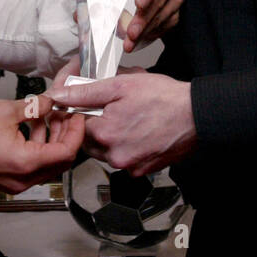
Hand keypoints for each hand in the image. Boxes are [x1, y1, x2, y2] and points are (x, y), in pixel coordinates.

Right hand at [0, 94, 84, 194]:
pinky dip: (38, 147)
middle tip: (64, 113)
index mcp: (27, 162)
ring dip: (52, 139)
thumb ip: (34, 107)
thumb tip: (49, 102)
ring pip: (47, 163)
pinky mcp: (8, 180)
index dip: (76, 131)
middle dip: (66, 134)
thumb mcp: (6, 111)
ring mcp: (16, 182)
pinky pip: (32, 165)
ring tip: (47, 115)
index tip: (77, 115)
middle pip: (60, 160)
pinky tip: (32, 127)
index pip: (67, 151)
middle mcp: (25, 178)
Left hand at [49, 73, 195, 176]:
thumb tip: (59, 96)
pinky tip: (137, 132)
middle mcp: (114, 155)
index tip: (90, 104)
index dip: (81, 111)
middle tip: (110, 109)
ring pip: (105, 152)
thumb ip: (86, 92)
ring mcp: (129, 166)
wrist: (197, 116)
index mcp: (105, 133)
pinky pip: (123, 160)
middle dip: (94, 125)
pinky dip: (125, 147)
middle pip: (89, 141)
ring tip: (126, 119)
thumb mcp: (121, 84)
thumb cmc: (163, 97)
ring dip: (109, 137)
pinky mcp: (142, 171)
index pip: (76, 125)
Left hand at [122, 0, 183, 52]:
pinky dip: (154, 32)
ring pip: (165, 12)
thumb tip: (82, 7)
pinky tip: (141, 38)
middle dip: (144, 17)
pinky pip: (169, 22)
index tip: (139, 3)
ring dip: (147, 29)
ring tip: (131, 39)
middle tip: (132, 31)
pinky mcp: (176, 8)